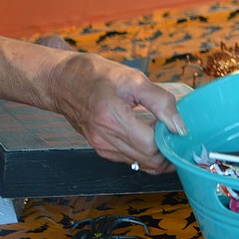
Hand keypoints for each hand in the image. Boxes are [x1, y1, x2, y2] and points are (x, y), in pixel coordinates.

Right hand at [42, 37, 186, 173]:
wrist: (59, 80)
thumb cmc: (94, 74)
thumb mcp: (133, 79)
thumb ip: (161, 102)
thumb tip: (179, 126)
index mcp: (112, 117)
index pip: (153, 146)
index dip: (171, 141)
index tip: (179, 129)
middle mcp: (105, 138)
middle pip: (150, 161)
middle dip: (169, 151)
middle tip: (176, 134)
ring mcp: (102, 146)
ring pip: (142, 164)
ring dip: (159, 154)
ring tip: (163, 133)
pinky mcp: (101, 149)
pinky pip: (131, 160)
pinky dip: (146, 153)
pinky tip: (149, 135)